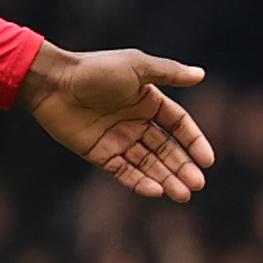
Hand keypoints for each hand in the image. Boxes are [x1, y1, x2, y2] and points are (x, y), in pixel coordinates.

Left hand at [17, 46, 214, 201]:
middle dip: (182, 167)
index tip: (208, 161)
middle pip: (165, 149)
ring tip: (182, 194)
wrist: (54, 83)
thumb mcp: (137, 67)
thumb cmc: (96, 69)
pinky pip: (123, 171)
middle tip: (197, 185)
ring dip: (165, 179)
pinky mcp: (99, 153)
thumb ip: (169, 73)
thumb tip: (201, 74)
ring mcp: (117, 139)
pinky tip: (155, 191)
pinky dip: (139, 181)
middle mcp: (135, 121)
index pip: (178, 125)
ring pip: (147, 164)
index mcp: (147, 100)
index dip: (194, 142)